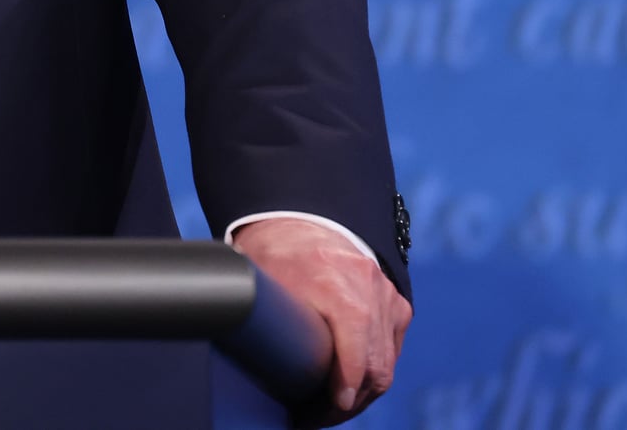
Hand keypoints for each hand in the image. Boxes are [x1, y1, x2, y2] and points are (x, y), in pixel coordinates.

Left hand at [231, 217, 409, 421]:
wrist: (300, 216)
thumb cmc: (273, 250)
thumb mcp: (259, 279)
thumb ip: (256, 312)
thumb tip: (230, 342)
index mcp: (338, 287)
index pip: (355, 357)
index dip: (342, 394)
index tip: (320, 413)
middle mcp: (370, 291)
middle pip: (374, 369)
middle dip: (347, 404)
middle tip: (314, 417)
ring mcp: (387, 297)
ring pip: (385, 364)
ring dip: (361, 393)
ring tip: (329, 407)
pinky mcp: (396, 303)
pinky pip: (391, 348)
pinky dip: (373, 370)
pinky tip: (349, 386)